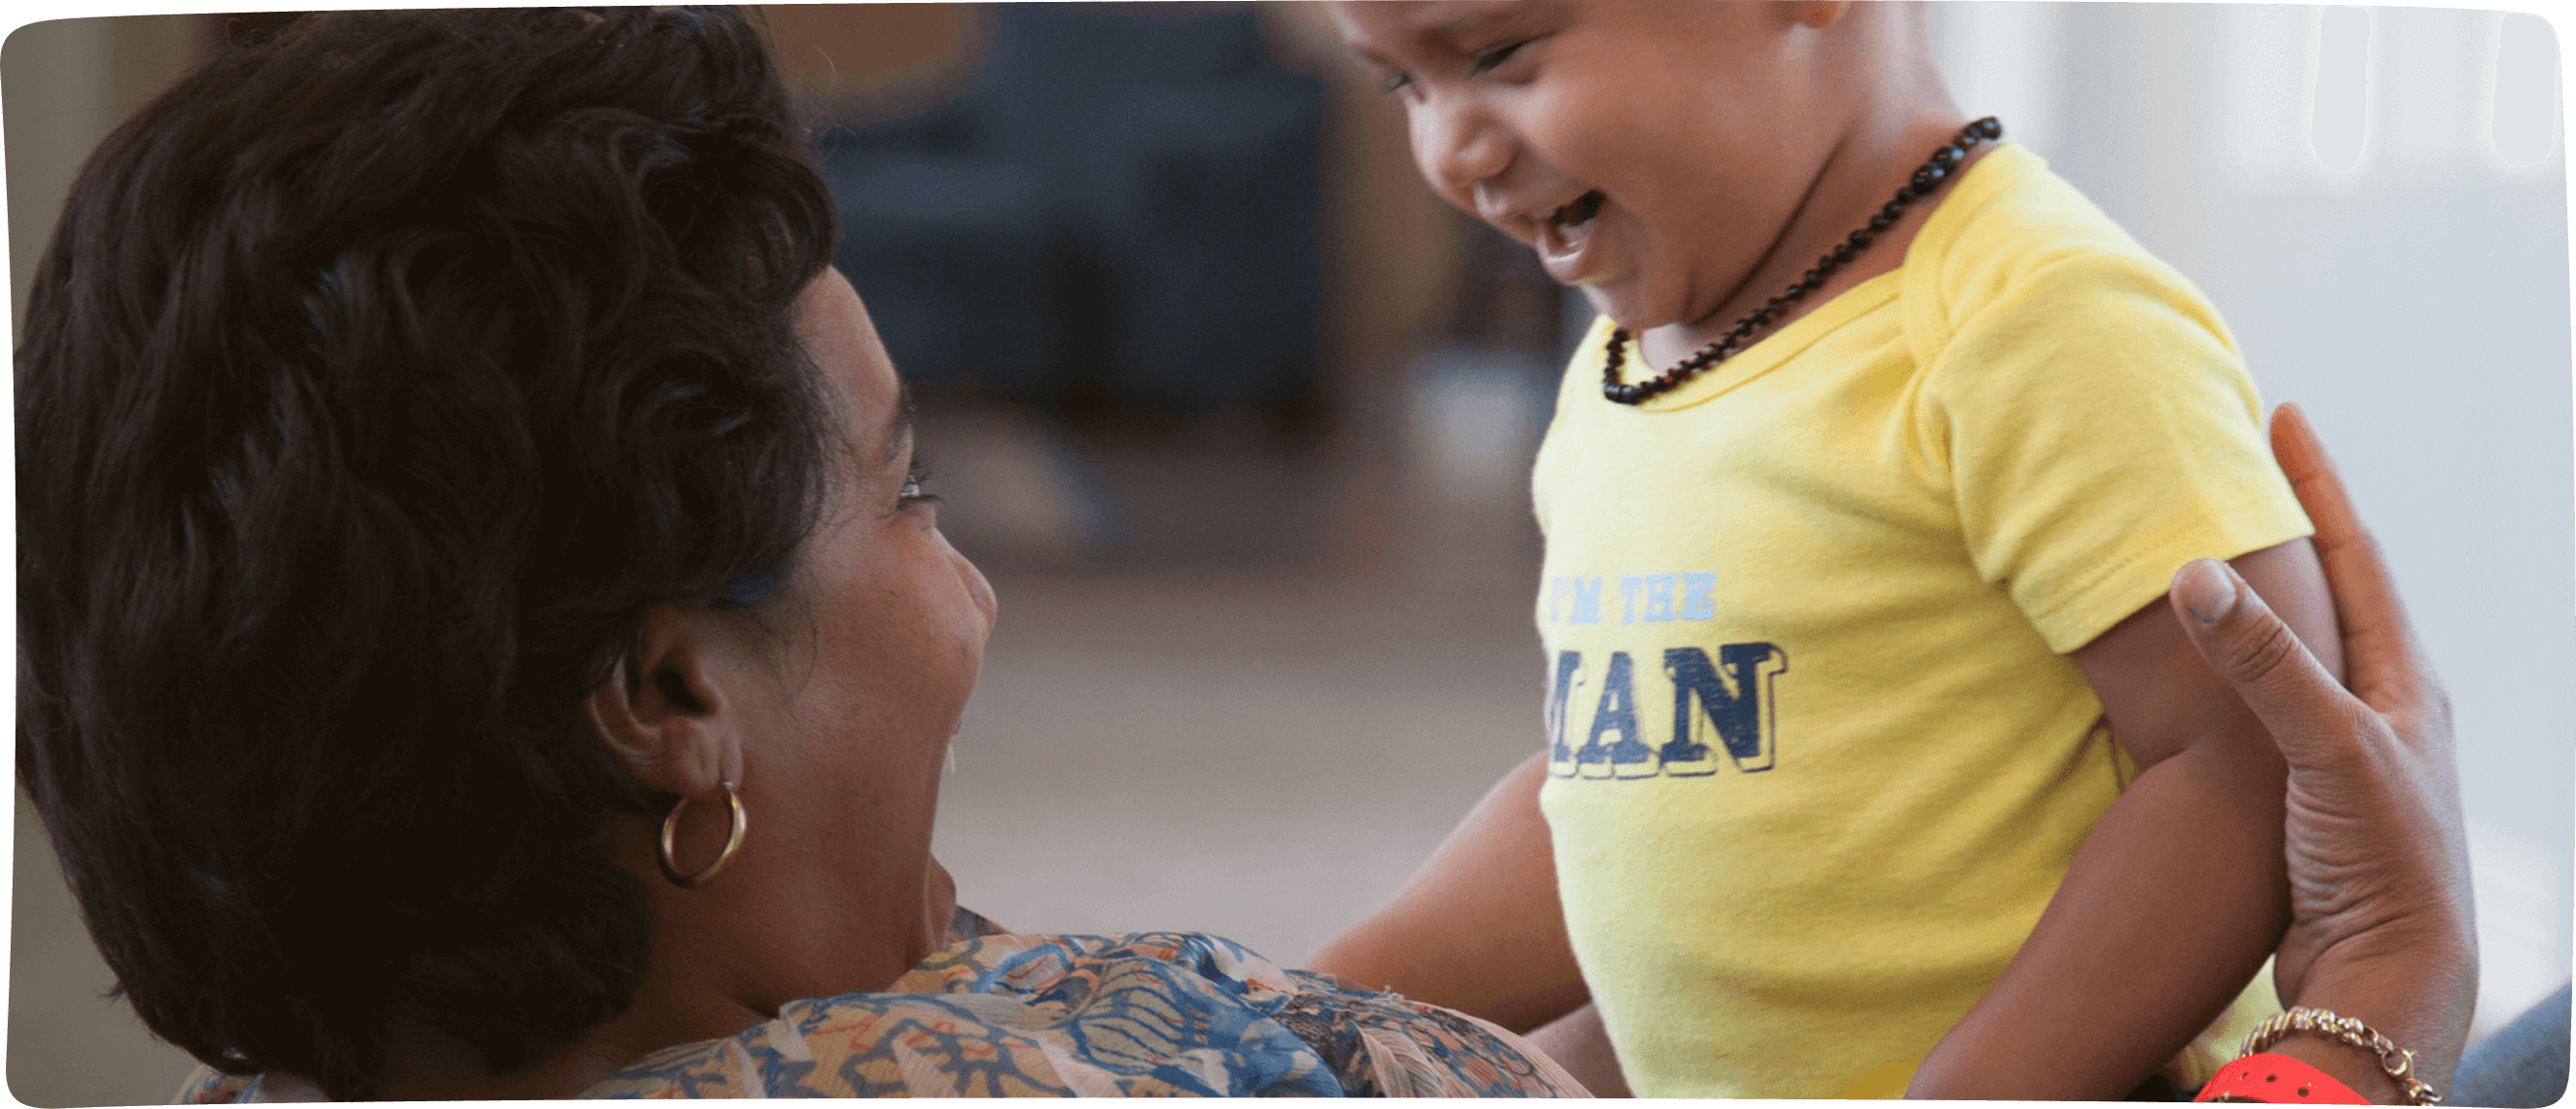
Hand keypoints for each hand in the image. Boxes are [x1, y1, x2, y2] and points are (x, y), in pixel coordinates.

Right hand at [2165, 402, 2475, 1091]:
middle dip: (2294, 528)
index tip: (2283, 416)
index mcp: (2401, 681)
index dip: (2317, 483)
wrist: (2390, 979)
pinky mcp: (2313, 799)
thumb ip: (2264, 663)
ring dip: (2268, 598)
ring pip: (2305, 651)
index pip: (2355, 555)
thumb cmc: (2380, 862)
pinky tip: (2213, 678)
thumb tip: (2195, 572)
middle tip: (2248, 471)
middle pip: (2335, 592)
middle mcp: (2383, 707)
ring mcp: (2350, 753)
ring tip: (2224, 555)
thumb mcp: (2327, 750)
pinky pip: (2273, 706)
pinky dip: (2243, 669)